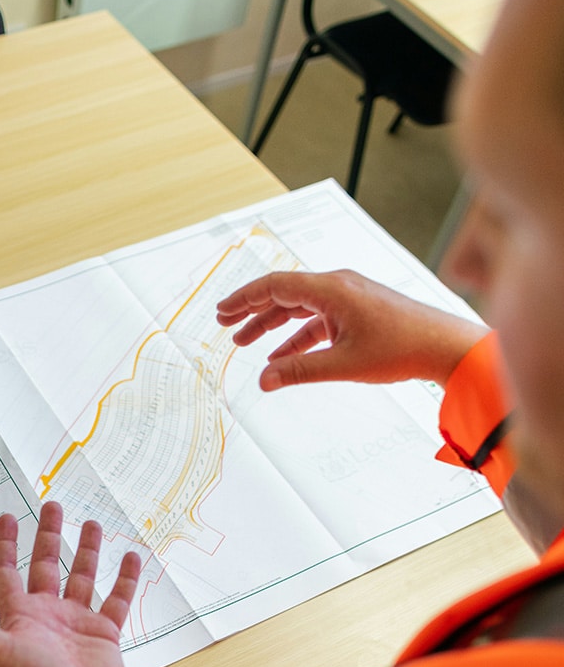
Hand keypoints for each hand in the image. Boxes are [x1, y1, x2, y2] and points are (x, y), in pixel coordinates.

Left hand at [0, 502, 141, 666]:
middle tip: (52, 505)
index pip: (7, 572)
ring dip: (87, 550)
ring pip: (82, 576)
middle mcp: (47, 614)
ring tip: (93, 523)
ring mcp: (77, 622)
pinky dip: (125, 579)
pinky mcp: (104, 632)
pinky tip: (132, 557)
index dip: (5, 544)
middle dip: (48, 535)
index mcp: (20, 615)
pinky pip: (116, 599)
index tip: (8, 516)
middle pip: (46, 565)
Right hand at [216, 269, 486, 390]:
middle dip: (252, 310)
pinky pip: (317, 320)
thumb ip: (298, 371)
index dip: (244, 299)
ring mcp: (349, 298)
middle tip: (224, 322)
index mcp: (332, 290)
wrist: (445, 347)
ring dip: (271, 324)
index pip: (276, 286)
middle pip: (284, 293)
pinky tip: (282, 355)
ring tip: (245, 342)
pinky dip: (296, 335)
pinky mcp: (357, 311)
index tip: (222, 311)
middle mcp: (338, 287)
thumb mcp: (343, 364)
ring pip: (299, 307)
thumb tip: (263, 380)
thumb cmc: (403, 348)